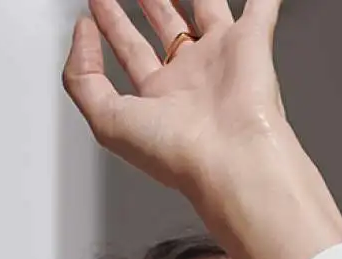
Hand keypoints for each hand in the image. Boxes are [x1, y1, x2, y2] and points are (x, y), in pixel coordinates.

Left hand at [61, 3, 341, 258]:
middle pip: (165, 26)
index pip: (131, 51)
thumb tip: (82, 34)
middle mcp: (191, 79)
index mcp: (159, 98)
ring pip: (204, 8)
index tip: (95, 6)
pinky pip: (260, 8)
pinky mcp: (252, 43)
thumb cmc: (179, 153)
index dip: (111, 25)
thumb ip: (81, 78)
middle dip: (147, 1)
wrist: (232, 159)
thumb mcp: (106, 121)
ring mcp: (222, 59)